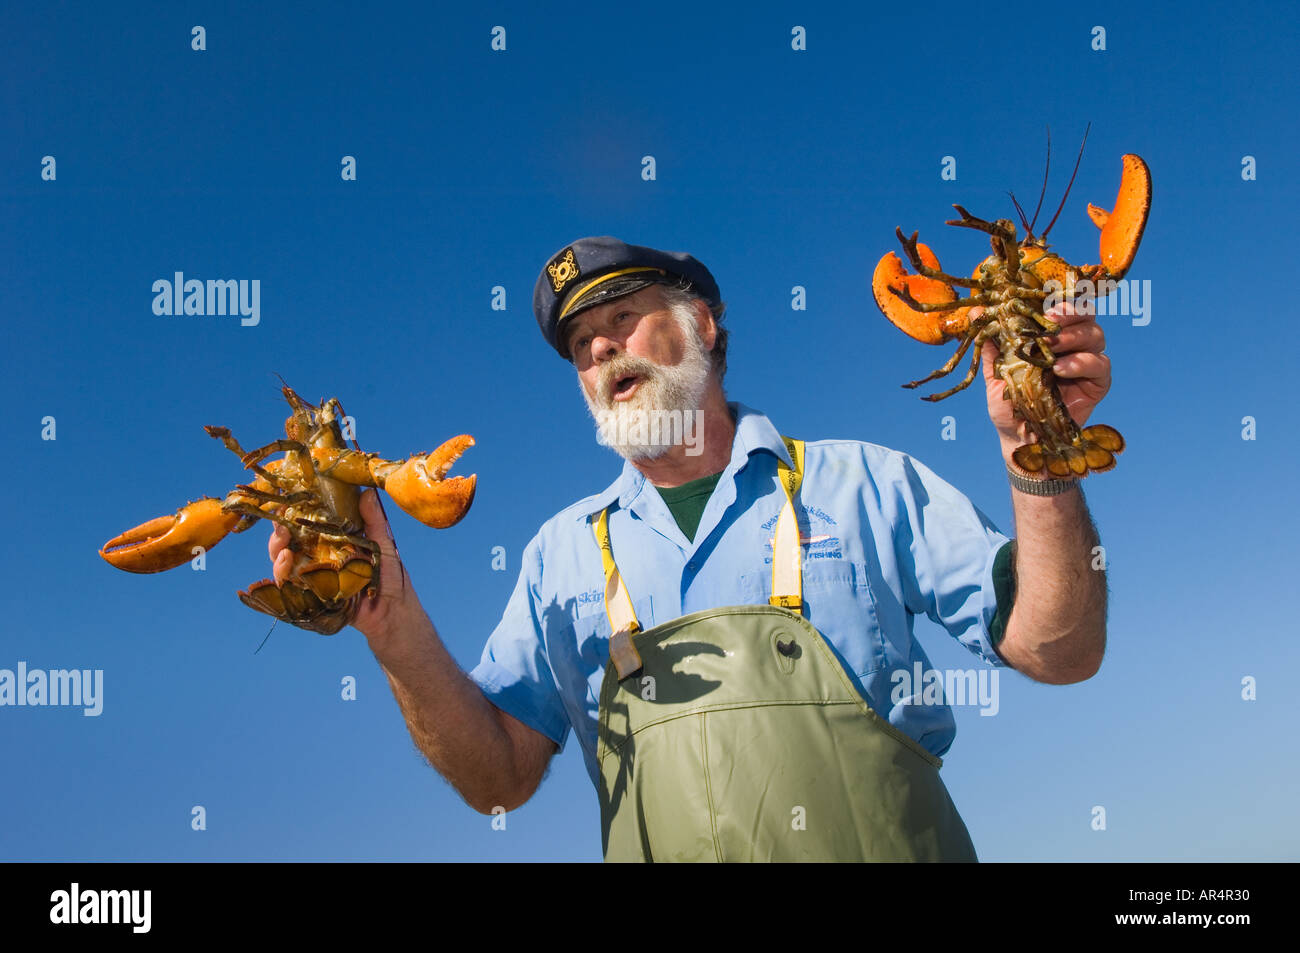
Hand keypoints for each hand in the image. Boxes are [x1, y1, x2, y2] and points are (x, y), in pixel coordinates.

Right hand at [268, 489, 421, 649]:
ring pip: (282, 561)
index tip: (288, 498)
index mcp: (330, 540)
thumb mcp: (382, 542)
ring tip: (284, 544)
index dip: (292, 511)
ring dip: (277, 551)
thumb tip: (367, 492)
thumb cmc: (389, 574)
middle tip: (282, 523)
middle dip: (279, 531)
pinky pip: (289, 586)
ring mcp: (311, 576)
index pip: (305, 522)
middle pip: (287, 541)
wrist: (393, 609)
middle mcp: (316, 556)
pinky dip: (281, 574)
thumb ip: (373, 519)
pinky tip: (286, 562)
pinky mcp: (310, 594)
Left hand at [979, 300, 1111, 453]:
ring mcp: (1087, 361)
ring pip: (1095, 335)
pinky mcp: (1098, 382)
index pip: (1062, 306)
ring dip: (1073, 337)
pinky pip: (1100, 365)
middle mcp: (1072, 343)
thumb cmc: (1009, 402)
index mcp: (1050, 335)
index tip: (1043, 300)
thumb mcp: (996, 371)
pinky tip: (1060, 369)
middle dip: (1069, 313)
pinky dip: (1082, 363)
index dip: (1058, 298)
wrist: (1019, 437)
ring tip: (1051, 348)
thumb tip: (975, 310)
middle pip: (1086, 314)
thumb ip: (991, 342)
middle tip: (1050, 320)